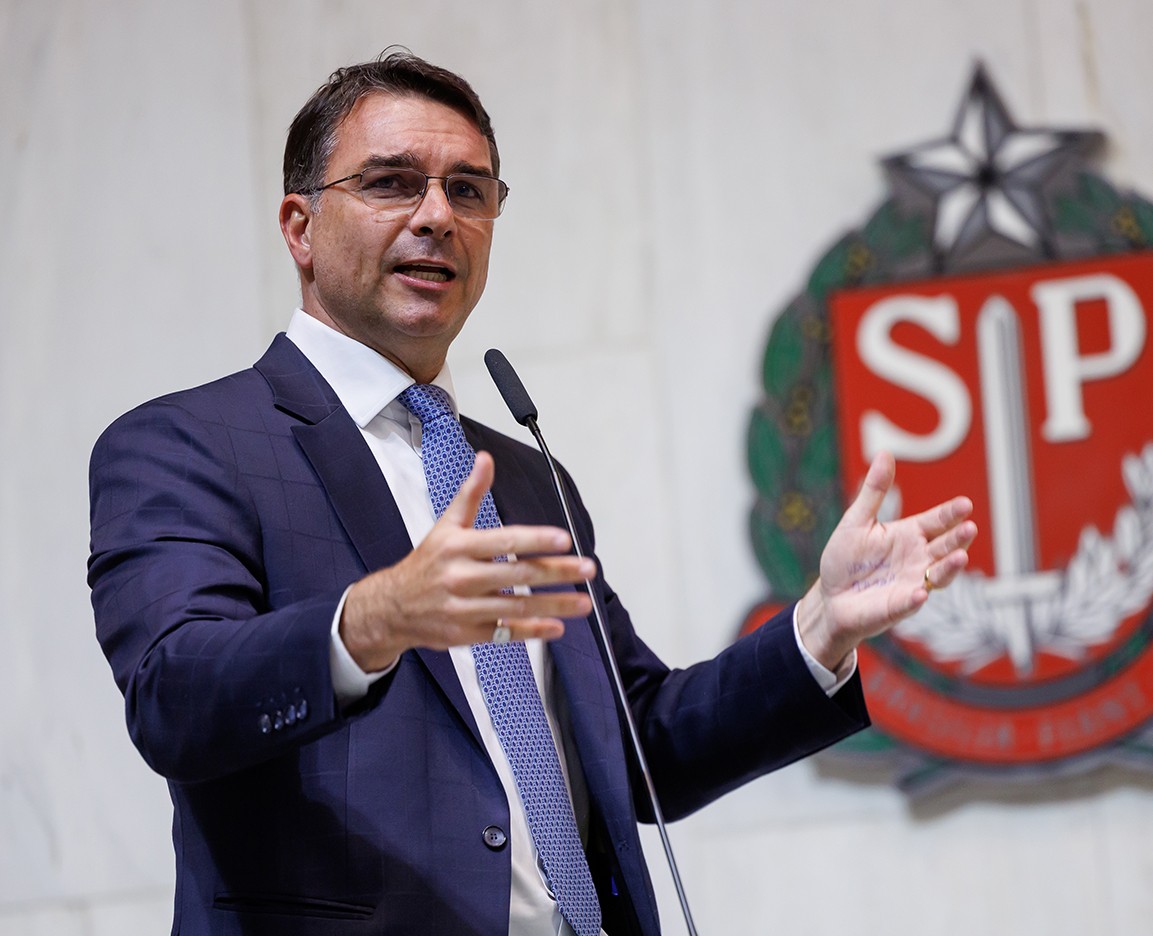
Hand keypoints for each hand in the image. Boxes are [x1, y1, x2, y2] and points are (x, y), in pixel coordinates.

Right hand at [340, 451, 594, 671]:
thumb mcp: (446, 525)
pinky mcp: (468, 634)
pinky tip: (558, 626)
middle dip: (557, 572)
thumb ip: (471, 493)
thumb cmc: (426, 563)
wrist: (392, 607)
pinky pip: (506, 634)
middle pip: (518, 575)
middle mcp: (462, 578)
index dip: (536, 540)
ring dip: (555, 605)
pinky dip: (533, 631)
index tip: (565, 539)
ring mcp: (466, 608)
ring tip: (584, 602)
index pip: (504, 541)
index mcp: (459, 547)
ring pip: (517, 607)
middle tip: (588, 568)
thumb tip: (486, 459)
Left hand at [796, 451, 977, 671]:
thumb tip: (885, 453)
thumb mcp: (857, 520)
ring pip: (939, 575)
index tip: (965, 504)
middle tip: (969, 527)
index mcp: (909, 535)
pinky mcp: (898, 607)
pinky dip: (916, 598)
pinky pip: (910, 603)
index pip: (937, 521)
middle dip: (958, 538)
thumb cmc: (845, 559)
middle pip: (945, 546)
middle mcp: (918, 558)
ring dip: (950, 567)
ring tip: (959, 557)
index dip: (951, 514)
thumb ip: (874, 491)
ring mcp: (912, 583)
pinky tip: (920, 592)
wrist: (830, 596)